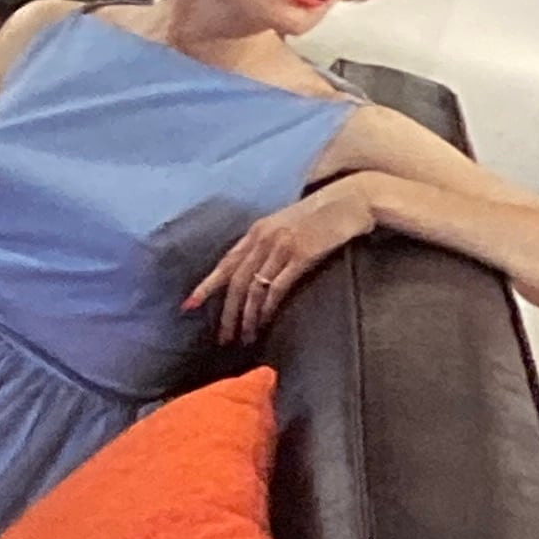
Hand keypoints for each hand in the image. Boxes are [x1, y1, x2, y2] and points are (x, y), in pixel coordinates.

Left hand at [184, 177, 380, 346]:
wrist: (348, 200)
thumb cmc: (320, 214)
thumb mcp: (285, 224)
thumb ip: (267, 243)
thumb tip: (253, 272)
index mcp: (257, 230)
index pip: (225, 263)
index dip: (207, 286)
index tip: (190, 306)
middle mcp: (263, 238)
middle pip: (235, 281)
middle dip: (227, 313)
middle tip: (222, 338)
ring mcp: (281, 246)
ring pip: (253, 288)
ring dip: (246, 317)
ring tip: (244, 338)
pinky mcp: (300, 255)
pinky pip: (276, 287)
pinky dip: (266, 308)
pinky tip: (263, 322)